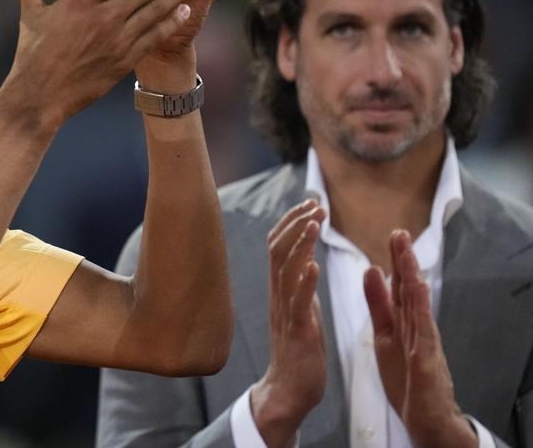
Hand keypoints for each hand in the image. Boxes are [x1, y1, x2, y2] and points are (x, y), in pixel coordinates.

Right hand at [0, 0, 203, 128]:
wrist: (38, 98)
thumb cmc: (32, 56)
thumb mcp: (30, 16)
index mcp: (81, 1)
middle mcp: (103, 17)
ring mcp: (116, 40)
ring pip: (155, 11)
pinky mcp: (123, 61)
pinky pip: (153, 37)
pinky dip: (171, 23)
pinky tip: (185, 11)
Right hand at [249, 199, 325, 447]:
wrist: (289, 391)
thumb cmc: (298, 352)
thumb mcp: (301, 310)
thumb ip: (301, 287)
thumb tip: (307, 263)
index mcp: (281, 290)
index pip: (279, 245)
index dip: (293, 221)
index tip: (310, 203)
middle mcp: (278, 296)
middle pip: (278, 249)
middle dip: (297, 223)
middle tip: (316, 204)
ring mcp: (286, 313)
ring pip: (286, 269)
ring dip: (301, 243)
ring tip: (315, 223)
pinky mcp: (297, 332)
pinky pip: (298, 303)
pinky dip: (304, 282)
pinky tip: (313, 266)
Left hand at [363, 230, 476, 447]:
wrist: (426, 418)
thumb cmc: (408, 378)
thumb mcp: (385, 335)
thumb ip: (379, 305)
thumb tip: (372, 271)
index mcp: (404, 321)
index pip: (399, 285)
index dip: (396, 260)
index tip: (392, 234)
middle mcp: (417, 326)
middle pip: (410, 288)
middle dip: (405, 260)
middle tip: (399, 232)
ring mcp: (424, 341)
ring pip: (417, 303)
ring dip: (412, 276)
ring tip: (407, 252)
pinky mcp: (425, 359)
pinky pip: (422, 330)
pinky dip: (420, 309)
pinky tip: (419, 290)